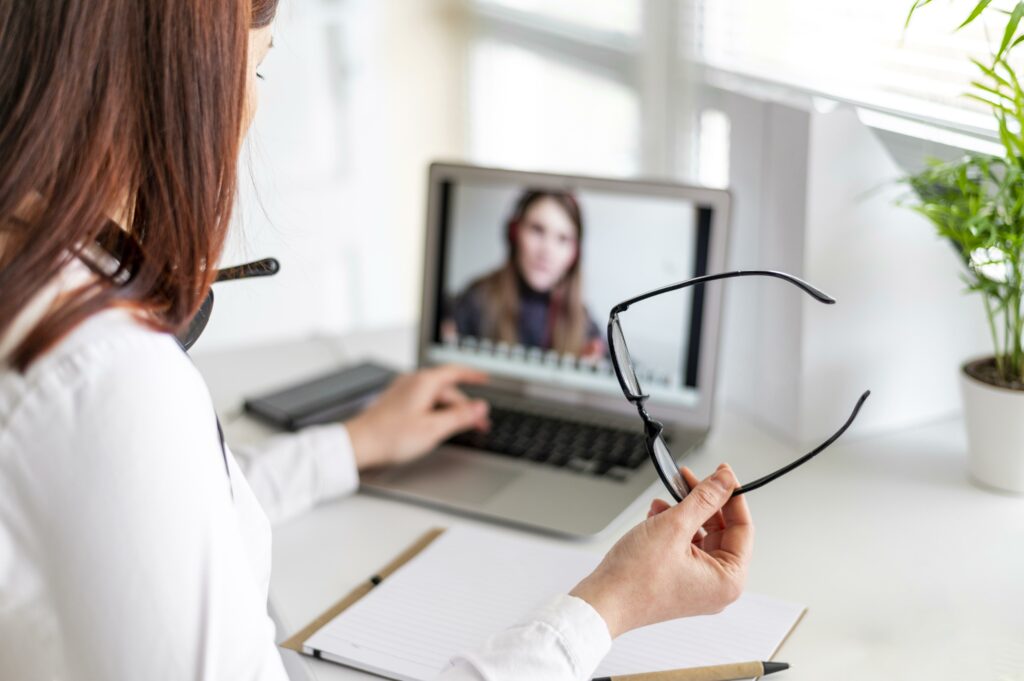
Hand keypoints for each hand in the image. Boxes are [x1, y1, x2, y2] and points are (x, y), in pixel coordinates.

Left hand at [345, 365, 488, 469]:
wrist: (358, 445)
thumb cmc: (391, 437)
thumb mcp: (434, 428)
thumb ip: (460, 416)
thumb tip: (481, 407)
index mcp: (424, 382)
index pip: (455, 371)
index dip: (474, 375)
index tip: (486, 379)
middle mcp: (412, 381)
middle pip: (447, 389)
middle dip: (464, 405)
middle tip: (479, 424)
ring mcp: (402, 391)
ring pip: (435, 397)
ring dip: (450, 410)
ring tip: (460, 428)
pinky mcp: (396, 402)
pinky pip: (423, 401)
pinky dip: (435, 411)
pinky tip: (437, 425)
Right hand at [569, 463, 753, 637]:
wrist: (602, 601)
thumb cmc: (635, 579)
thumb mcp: (675, 526)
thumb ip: (704, 499)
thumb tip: (724, 480)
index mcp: (727, 579)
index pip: (742, 528)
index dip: (731, 496)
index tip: (722, 473)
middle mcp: (716, 585)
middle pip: (721, 530)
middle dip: (701, 503)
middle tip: (689, 479)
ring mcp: (696, 584)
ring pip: (699, 536)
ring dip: (683, 513)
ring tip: (665, 499)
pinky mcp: (677, 580)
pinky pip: (684, 546)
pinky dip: (672, 527)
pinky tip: (656, 514)